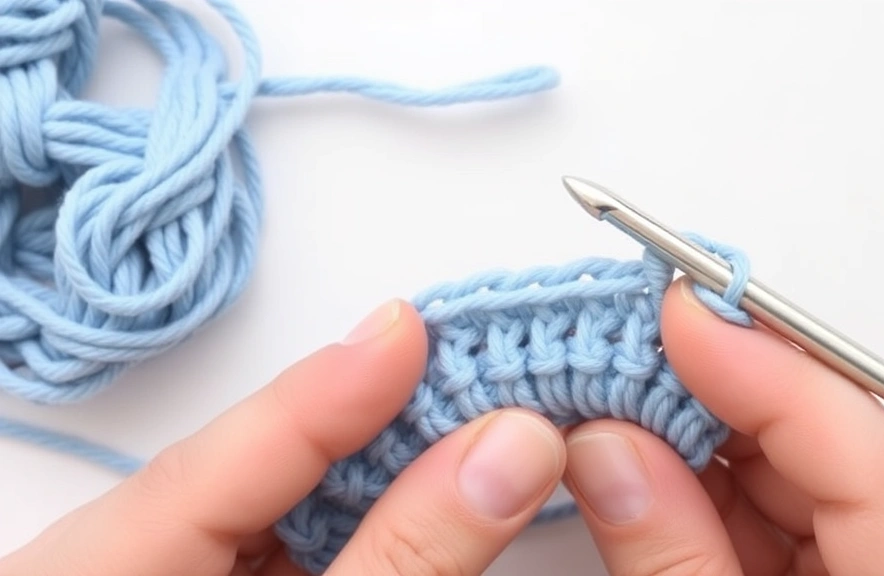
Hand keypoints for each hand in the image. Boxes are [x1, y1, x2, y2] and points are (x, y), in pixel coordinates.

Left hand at [0, 299, 567, 574]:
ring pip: (275, 512)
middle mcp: (120, 572)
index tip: (407, 328)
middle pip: (247, 475)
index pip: (210, 468)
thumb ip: (409, 556)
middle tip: (463, 372)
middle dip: (364, 421)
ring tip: (462, 425)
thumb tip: (510, 449)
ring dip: (375, 472)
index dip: (322, 392)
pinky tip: (422, 503)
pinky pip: (287, 548)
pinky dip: (362, 525)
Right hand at [559, 277, 883, 574]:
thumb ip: (668, 562)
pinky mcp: (847, 574)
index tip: (680, 313)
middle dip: (707, 391)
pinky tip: (643, 467)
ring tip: (608, 405)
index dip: (768, 368)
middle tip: (613, 357)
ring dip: (694, 434)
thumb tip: (606, 450)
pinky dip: (704, 484)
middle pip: (825, 446)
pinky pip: (779, 508)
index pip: (865, 455)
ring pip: (794, 469)